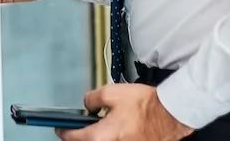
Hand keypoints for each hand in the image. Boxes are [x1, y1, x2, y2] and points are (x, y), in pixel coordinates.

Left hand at [55, 84, 193, 140]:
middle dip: (78, 136)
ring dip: (94, 136)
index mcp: (100, 136)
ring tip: (97, 125)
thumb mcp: (112, 92)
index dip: (63, 130)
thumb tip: (88, 104)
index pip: (72, 137)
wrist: (169, 115)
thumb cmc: (145, 106)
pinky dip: (108, 138)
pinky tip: (113, 128)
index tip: (59, 128)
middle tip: (76, 127)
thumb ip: (93, 98)